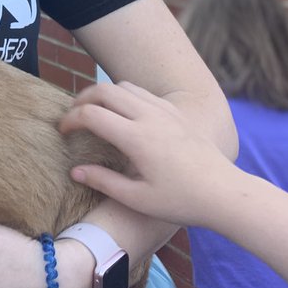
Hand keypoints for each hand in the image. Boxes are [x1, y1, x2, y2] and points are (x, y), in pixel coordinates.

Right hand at [59, 80, 236, 227]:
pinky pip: (143, 93)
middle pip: (104, 90)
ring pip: (124, 87)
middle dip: (82, 99)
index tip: (62, 131)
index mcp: (137, 138)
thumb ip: (103, 182)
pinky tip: (124, 115)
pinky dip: (124, 96)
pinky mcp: (176, 113)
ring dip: (104, 94)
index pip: (91, 115)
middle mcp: (149, 117)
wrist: (225, 193)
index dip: (70, 120)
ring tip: (95, 112)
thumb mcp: (138, 199)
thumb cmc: (182, 201)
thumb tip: (75, 171)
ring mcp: (164, 111)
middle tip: (72, 115)